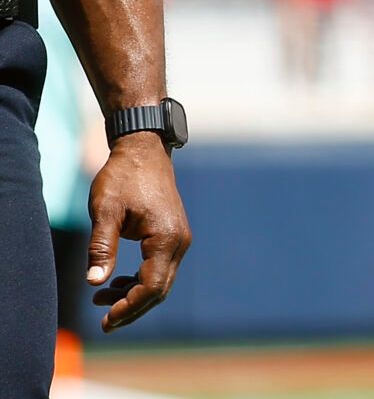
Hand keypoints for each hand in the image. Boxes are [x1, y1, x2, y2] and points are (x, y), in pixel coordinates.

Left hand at [87, 133, 190, 331]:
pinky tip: (118, 281)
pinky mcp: (173, 234)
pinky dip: (141, 280)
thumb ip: (101, 247)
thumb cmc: (123, 178)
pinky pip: (161, 267)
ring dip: (135, 295)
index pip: (152, 287)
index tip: (106, 320)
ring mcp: (179, 238)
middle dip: (133, 308)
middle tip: (104, 322)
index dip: (129, 308)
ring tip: (101, 298)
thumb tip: (95, 282)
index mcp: (165, 238)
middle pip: (160, 289)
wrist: (144, 150)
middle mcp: (179, 241)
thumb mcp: (105, 212)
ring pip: (161, 280)